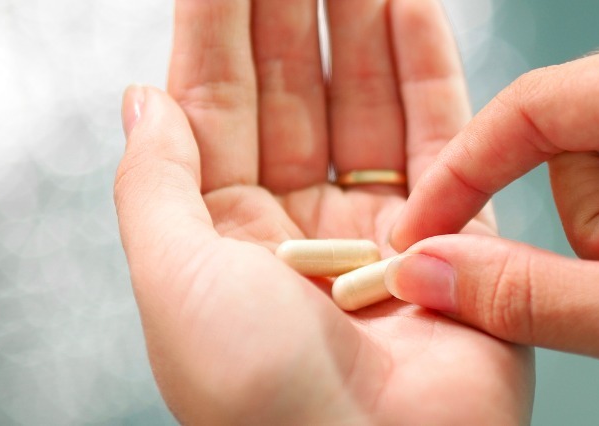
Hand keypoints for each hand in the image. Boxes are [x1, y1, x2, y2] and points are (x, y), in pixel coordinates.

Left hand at [114, 0, 528, 422]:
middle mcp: (302, 228)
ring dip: (361, 25)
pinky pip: (440, 134)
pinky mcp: (454, 232)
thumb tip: (144, 95)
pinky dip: (427, 67)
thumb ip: (157, 180)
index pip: (217, 106)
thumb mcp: (173, 281)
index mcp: (224, 240)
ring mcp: (380, 228)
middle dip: (294, 13)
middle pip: (295, 92)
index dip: (219, 27)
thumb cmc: (263, 399)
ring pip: (369, 102)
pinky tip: (409, 6)